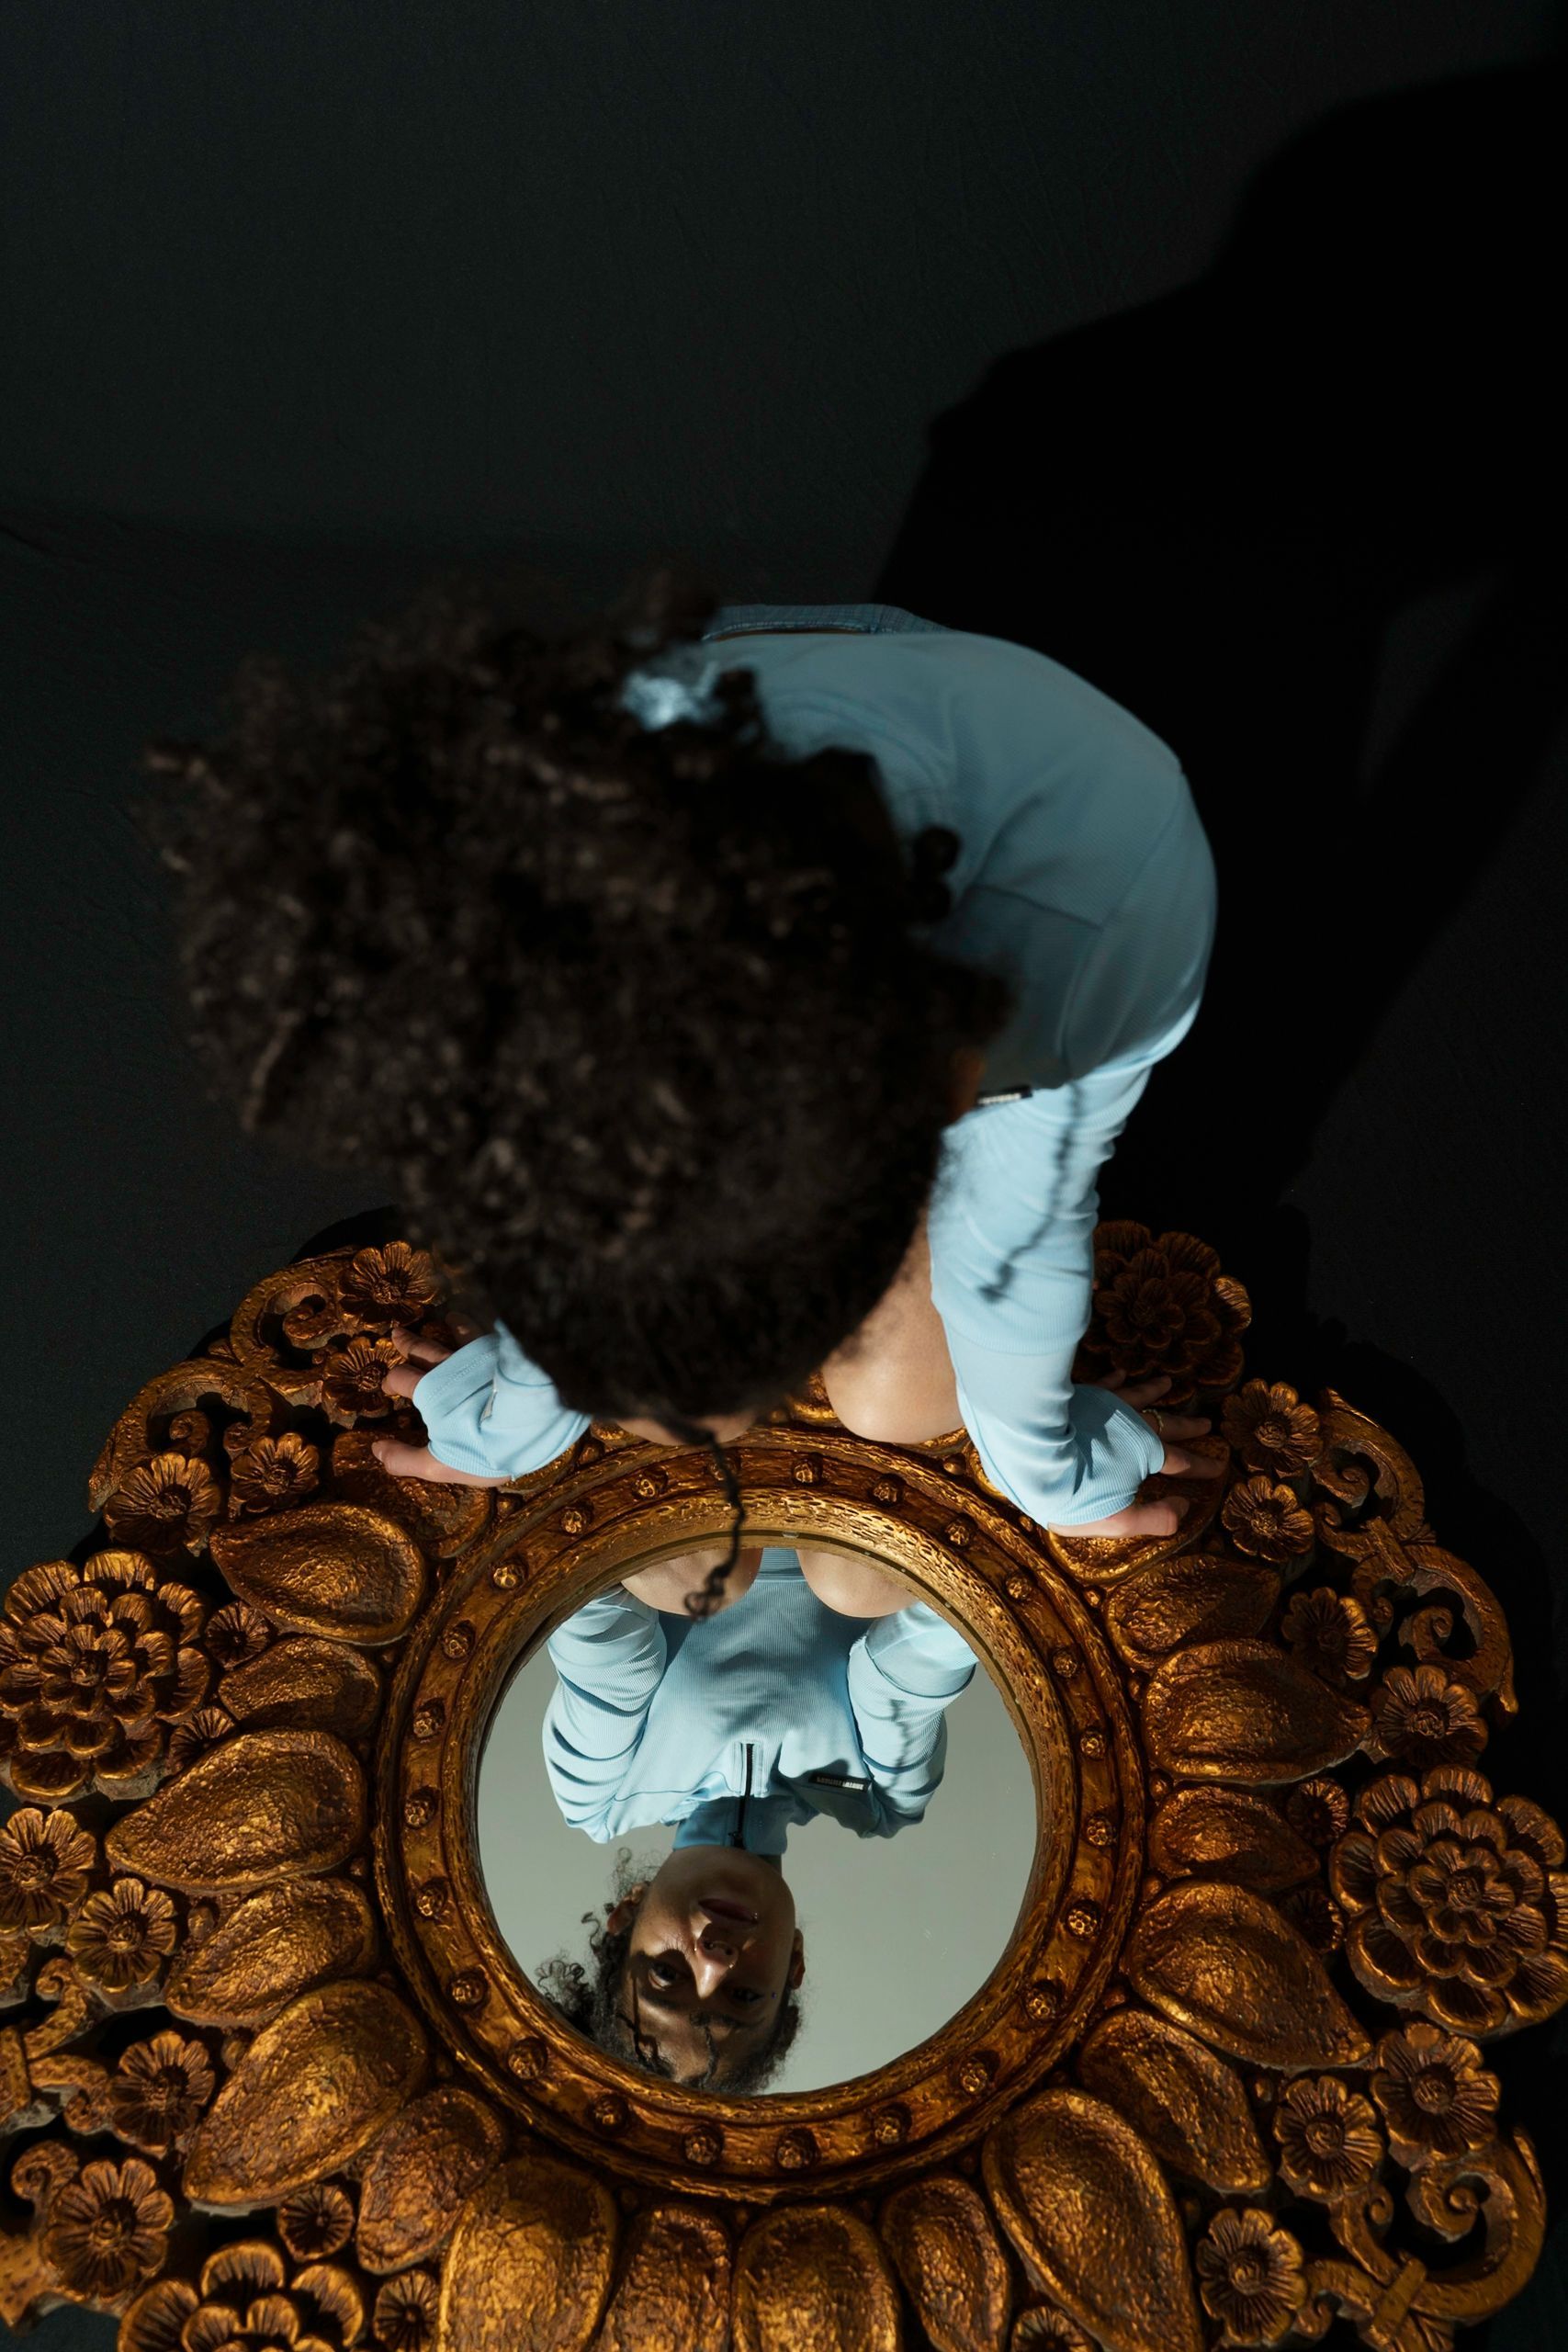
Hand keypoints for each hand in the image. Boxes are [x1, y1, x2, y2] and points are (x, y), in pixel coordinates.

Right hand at [372, 1321, 513, 1487]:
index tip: (389, 1383)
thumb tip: (376, 1450)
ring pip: (461, 1334)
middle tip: (397, 1332)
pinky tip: (491, 1322)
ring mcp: (480, 1357)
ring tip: (448, 1316)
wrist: (531, 1425)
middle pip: (425, 1349)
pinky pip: (492, 1333)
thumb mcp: (440, 1464)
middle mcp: (452, 1367)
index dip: (392, 1379)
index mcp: (432, 1392)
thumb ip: (405, 1459)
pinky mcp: (506, 1353)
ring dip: (451, 1325)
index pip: (402, 1377)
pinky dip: (487, 1325)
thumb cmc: (483, 1447)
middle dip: (409, 1343)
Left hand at [1047, 1370, 1223, 1539]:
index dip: (1201, 1466)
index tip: (1220, 1464)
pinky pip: (1104, 1385)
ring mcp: (1106, 1408)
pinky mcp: (1081, 1396)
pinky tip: (1121, 1373)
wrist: (1030, 1452)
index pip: (1181, 1463)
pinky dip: (1115, 1380)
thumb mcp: (1117, 1519)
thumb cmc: (1073, 1492)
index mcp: (1144, 1457)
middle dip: (1187, 1426)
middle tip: (1206, 1422)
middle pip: (1165, 1426)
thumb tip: (1184, 1506)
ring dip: (1154, 1392)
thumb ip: (1156, 1517)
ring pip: (1137, 1397)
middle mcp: (1131, 1427)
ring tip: (1168, 1383)